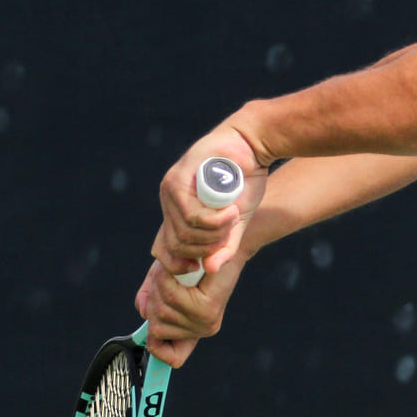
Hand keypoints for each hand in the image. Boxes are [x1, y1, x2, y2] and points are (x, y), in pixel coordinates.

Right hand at [135, 250, 249, 367]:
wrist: (224, 244)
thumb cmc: (193, 263)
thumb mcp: (164, 285)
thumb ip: (150, 300)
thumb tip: (143, 313)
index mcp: (194, 329)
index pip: (174, 358)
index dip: (159, 350)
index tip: (154, 336)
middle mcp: (202, 329)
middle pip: (155, 327)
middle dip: (151, 300)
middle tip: (165, 280)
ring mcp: (205, 321)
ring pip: (160, 312)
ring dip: (158, 288)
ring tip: (171, 274)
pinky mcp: (207, 308)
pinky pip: (171, 298)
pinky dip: (165, 281)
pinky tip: (175, 273)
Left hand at [152, 124, 269, 279]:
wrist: (251, 146)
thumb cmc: (245, 181)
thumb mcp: (235, 221)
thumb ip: (224, 245)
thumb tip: (210, 270)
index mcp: (177, 213)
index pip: (165, 249)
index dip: (180, 263)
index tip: (202, 265)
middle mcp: (169, 202)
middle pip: (176, 244)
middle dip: (207, 247)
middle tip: (229, 232)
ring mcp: (170, 190)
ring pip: (184, 231)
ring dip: (214, 232)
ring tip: (233, 217)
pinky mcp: (178, 180)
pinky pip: (190, 215)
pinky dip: (214, 220)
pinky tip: (230, 212)